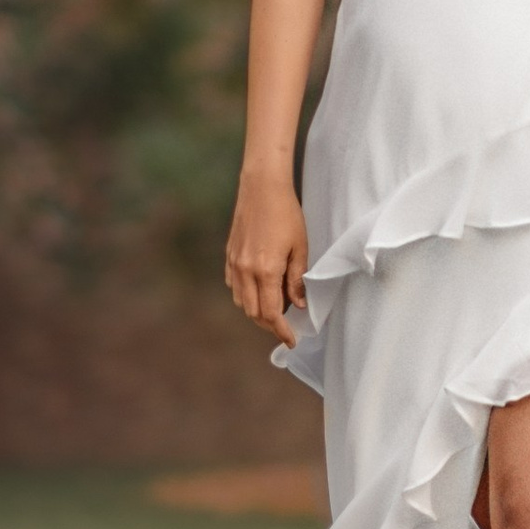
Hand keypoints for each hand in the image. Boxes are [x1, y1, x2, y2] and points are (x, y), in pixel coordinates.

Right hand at [226, 167, 309, 341]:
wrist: (262, 188)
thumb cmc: (286, 214)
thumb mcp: (300, 247)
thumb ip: (297, 279)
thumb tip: (299, 305)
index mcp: (266, 270)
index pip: (271, 313)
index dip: (282, 331)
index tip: (291, 340)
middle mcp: (246, 271)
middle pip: (254, 313)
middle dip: (270, 325)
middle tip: (287, 327)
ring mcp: (234, 264)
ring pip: (242, 302)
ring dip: (257, 312)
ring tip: (277, 309)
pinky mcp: (229, 256)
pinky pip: (234, 287)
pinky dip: (246, 296)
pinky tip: (260, 290)